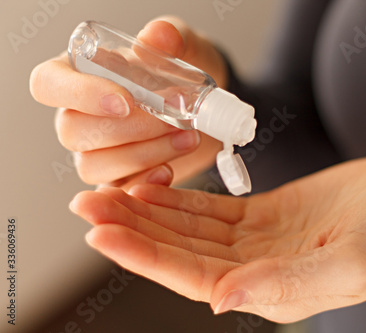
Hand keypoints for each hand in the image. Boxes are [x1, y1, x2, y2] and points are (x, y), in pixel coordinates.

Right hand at [30, 16, 224, 186]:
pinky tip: (170, 169)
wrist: (197, 106)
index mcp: (77, 73)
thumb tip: (158, 36)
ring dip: (144, 155)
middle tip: (173, 120)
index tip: (125, 101)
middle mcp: (76, 115)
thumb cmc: (175, 71)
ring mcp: (93, 150)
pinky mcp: (117, 176)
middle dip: (130, 130)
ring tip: (189, 138)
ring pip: (94, 166)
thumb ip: (171, 37)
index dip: (80, 95)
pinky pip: (117, 189)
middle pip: (73, 132)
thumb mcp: (180, 46)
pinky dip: (144, 182)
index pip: (49, 84)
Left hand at [69, 156, 365, 322]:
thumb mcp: (353, 262)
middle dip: (134, 231)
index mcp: (274, 291)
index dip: (147, 256)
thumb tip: (220, 299)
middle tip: (88, 205)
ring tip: (106, 194)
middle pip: (182, 252)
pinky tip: (151, 188)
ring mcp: (257, 242)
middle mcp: (256, 270)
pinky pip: (210, 210)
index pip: (196, 277)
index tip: (103, 233)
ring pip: (190, 229)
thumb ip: (289, 285)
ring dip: (148, 213)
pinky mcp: (262, 215)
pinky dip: (179, 199)